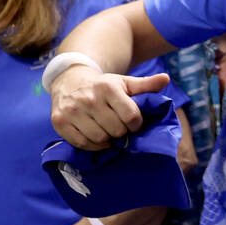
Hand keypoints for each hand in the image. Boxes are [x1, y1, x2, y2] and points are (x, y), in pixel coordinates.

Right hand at [51, 68, 171, 149]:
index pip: (131, 116)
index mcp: (107, 88)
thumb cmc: (103, 86)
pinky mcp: (59, 122)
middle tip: (119, 127)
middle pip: (116, 130)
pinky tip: (96, 137)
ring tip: (107, 131)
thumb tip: (166, 79)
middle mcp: (88, 99)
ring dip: (108, 139)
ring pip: (100, 139)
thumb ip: (146, 84)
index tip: (134, 123)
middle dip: (122, 132)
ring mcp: (72, 111)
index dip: (136, 124)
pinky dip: (92, 145)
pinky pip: (82, 143)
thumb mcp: (124, 83)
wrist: (69, 81)